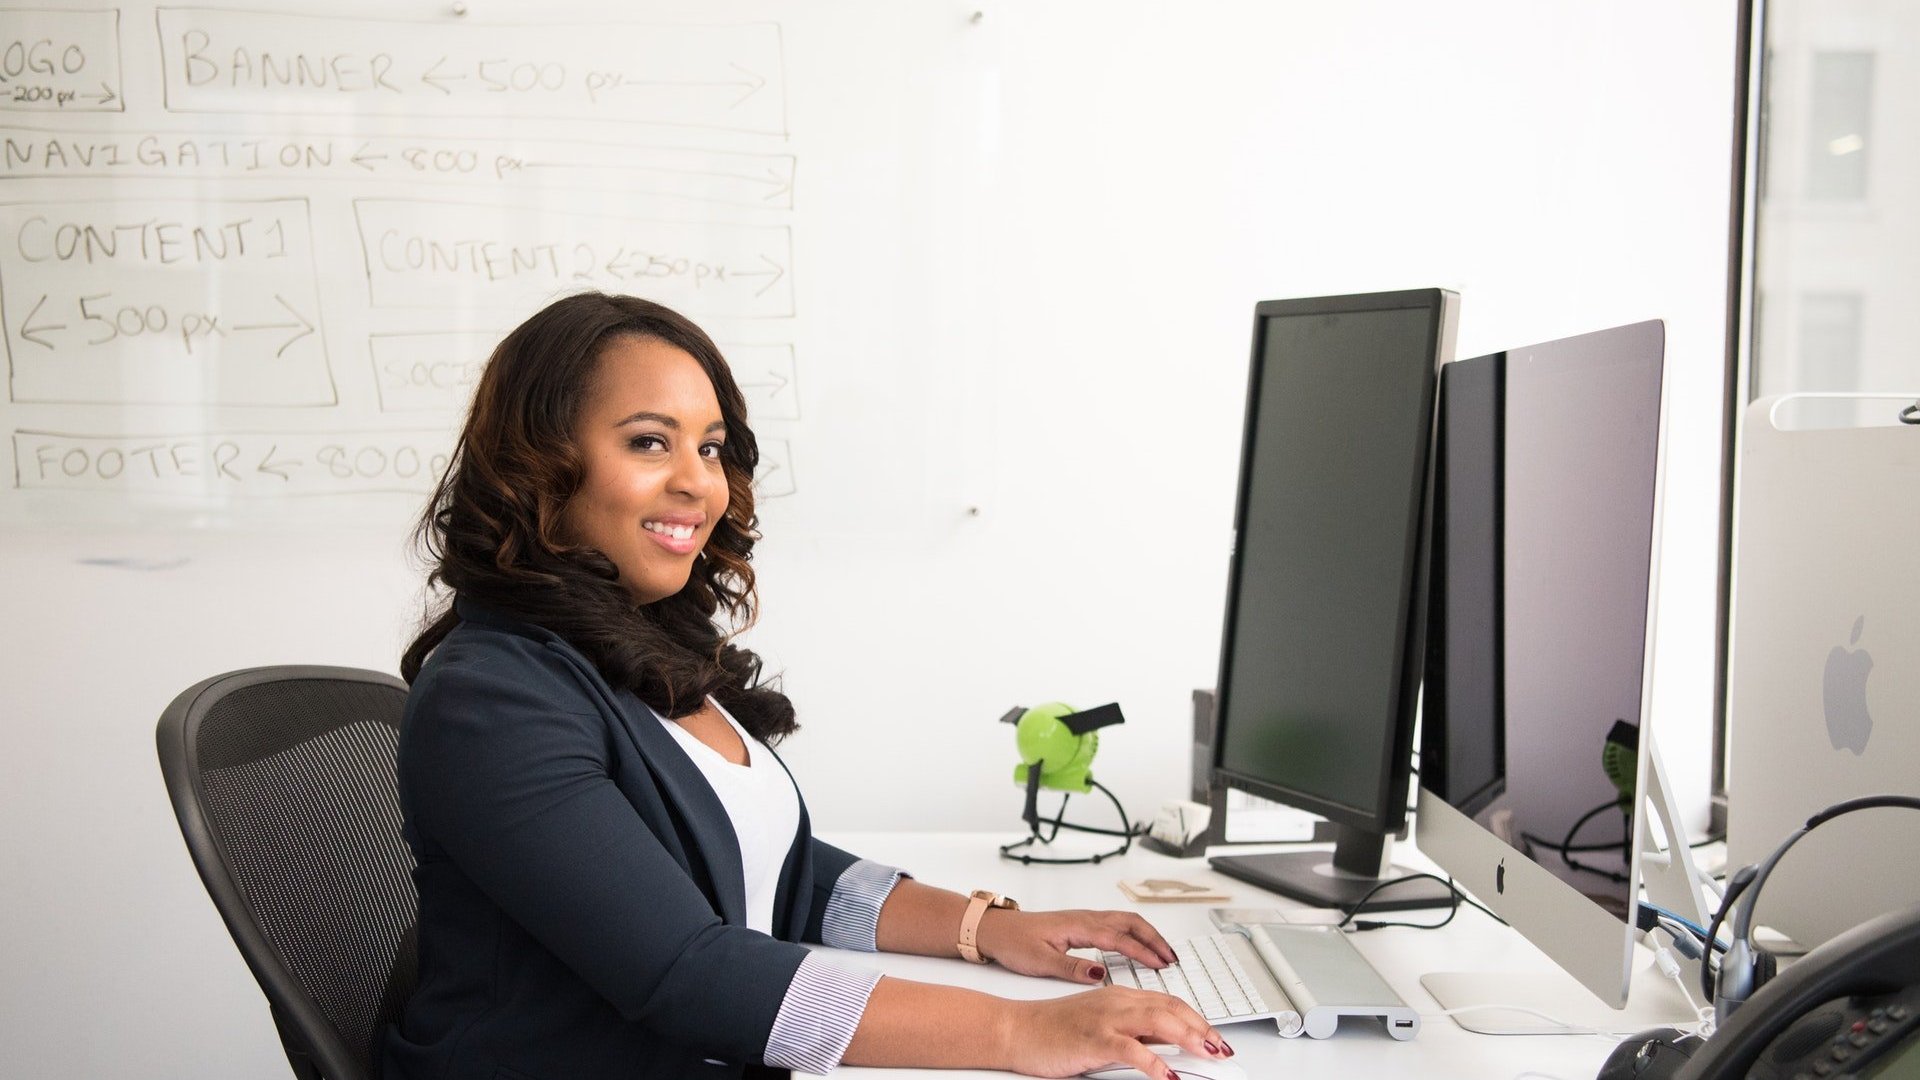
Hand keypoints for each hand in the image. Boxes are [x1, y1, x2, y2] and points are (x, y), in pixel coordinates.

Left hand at [976, 907, 1177, 982]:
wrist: (996, 929)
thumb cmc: (1014, 942)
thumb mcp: (1041, 961)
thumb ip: (1072, 968)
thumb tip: (1101, 974)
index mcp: (1078, 926)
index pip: (1119, 938)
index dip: (1143, 951)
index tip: (1161, 963)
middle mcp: (1085, 918)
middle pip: (1130, 923)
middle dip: (1154, 939)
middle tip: (1172, 958)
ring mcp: (1084, 919)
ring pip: (1125, 920)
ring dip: (1147, 934)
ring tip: (1163, 952)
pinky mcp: (1081, 923)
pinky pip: (1115, 923)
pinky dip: (1133, 932)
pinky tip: (1137, 945)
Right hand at [995, 985, 1234, 1078]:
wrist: (1017, 1029)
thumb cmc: (1053, 1030)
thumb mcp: (1099, 1026)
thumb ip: (1130, 1032)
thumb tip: (1162, 1046)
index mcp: (1120, 996)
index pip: (1170, 1002)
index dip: (1197, 1018)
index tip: (1215, 1036)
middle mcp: (1117, 1002)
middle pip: (1171, 1009)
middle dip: (1202, 1028)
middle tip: (1222, 1047)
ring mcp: (1106, 1018)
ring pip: (1158, 1021)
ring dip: (1188, 1038)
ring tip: (1208, 1054)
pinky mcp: (1093, 1039)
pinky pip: (1131, 1050)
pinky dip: (1153, 1063)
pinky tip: (1168, 1076)